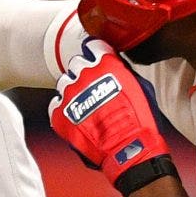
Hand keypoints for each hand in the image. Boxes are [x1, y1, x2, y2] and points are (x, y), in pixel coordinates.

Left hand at [50, 39, 174, 190]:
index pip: (92, 46)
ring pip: (64, 83)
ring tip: (86, 107)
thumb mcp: (140, 88)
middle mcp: (84, 74)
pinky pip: (55, 105)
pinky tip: (78, 119)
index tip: (97, 62)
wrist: (128, 150)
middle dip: (84, 74)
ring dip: (73, 91)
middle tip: (94, 90)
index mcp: (105, 64)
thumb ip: (122, 71)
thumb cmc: (140, 121)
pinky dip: (64, 110)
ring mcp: (69, 94)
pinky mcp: (59, 114)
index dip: (96, 55)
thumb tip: (114, 65)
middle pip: (76, 64)